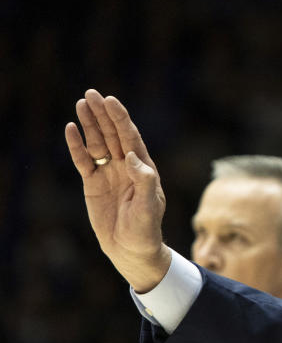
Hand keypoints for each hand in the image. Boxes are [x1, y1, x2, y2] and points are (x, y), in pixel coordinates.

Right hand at [64, 89, 170, 291]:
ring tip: (81, 103)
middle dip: (103, 114)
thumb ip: (144, 180)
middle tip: (91, 94)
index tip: (111, 101)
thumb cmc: (146, 228)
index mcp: (143, 166)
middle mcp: (126, 165)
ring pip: (97, 143)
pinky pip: (83, 160)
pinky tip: (71, 129)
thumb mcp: (149, 205)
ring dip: (90, 124)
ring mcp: (109, 173)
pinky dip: (77, 146)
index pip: (131, 137)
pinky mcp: (93, 183)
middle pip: (113, 134)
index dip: (120, 118)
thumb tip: (133, 156)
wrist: (132, 248)